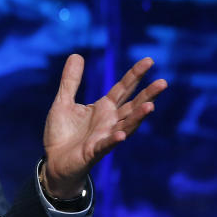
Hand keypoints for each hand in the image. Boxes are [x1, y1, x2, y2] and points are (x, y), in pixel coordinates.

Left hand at [42, 54, 166, 197]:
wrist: (53, 161)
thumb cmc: (61, 133)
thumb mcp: (63, 102)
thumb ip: (71, 81)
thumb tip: (76, 54)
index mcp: (103, 108)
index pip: (123, 88)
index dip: (134, 75)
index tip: (149, 61)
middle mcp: (109, 121)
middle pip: (132, 106)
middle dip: (147, 95)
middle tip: (163, 82)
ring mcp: (105, 137)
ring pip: (126, 126)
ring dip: (137, 117)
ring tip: (150, 106)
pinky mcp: (94, 152)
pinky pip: (106, 145)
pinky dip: (114, 140)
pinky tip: (121, 135)